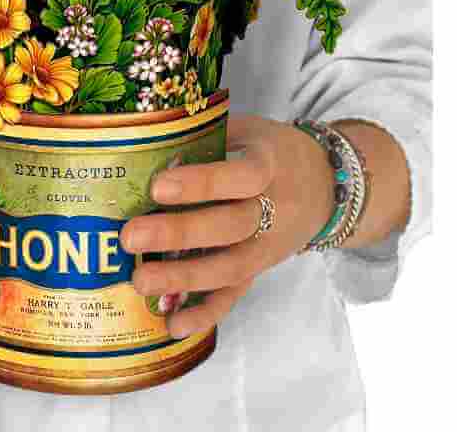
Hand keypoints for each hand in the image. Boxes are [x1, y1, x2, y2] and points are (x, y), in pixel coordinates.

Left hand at [119, 114, 333, 338]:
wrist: (325, 185)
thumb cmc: (272, 151)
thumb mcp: (250, 130)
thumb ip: (209, 135)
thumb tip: (152, 139)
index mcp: (270, 165)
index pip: (241, 176)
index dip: (201, 183)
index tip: (158, 187)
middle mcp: (274, 210)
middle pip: (229, 226)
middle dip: (178, 234)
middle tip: (131, 236)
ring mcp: (268, 246)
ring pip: (230, 268)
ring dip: (183, 279)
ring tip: (140, 281)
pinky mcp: (261, 270)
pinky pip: (235, 296)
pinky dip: (204, 314)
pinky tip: (171, 325)